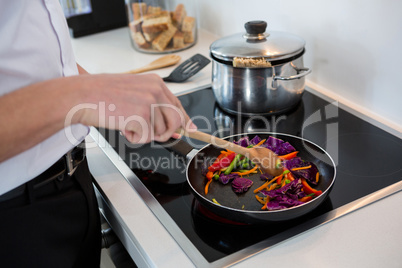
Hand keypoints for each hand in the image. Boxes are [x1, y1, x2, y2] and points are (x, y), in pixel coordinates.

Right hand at [75, 73, 196, 142]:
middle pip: (175, 121)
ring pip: (160, 132)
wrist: (82, 95)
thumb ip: (153, 106)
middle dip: (163, 132)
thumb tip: (170, 125)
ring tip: (126, 122)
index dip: (184, 119)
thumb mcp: (133, 93)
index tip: (190, 128)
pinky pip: (146, 138)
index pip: (177, 104)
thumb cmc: (101, 93)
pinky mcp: (142, 116)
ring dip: (143, 133)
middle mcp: (156, 91)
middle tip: (145, 130)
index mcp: (155, 83)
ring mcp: (150, 103)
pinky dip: (134, 137)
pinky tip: (122, 125)